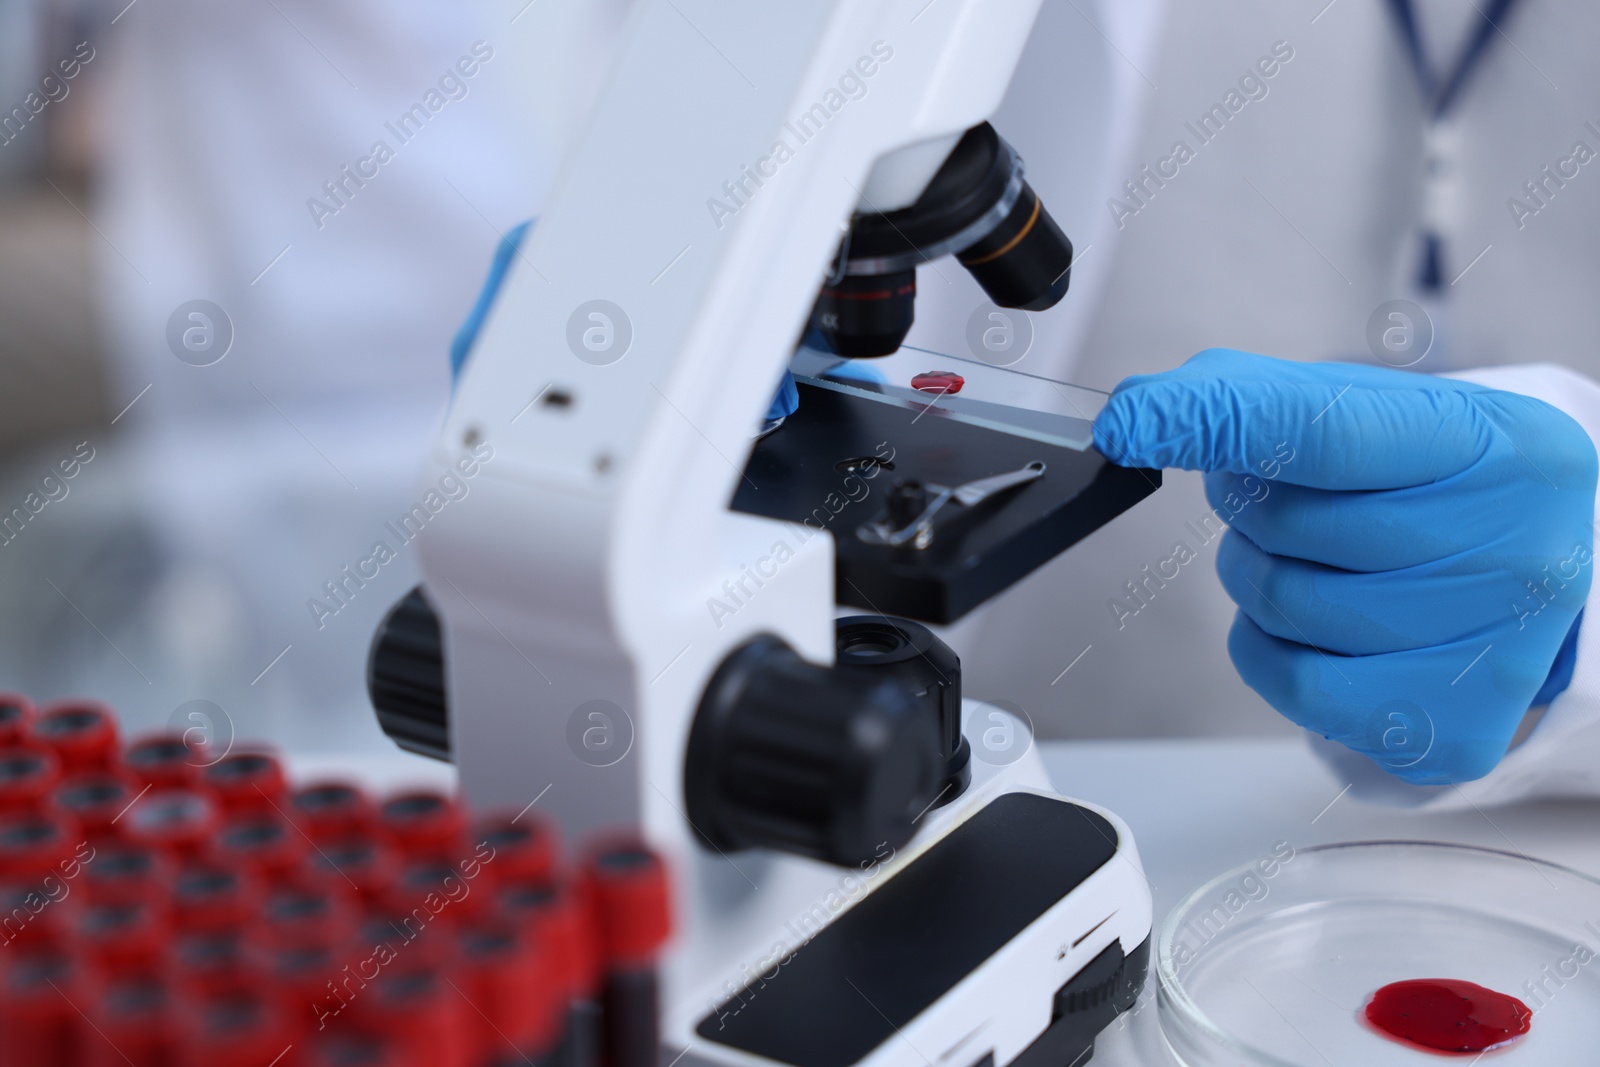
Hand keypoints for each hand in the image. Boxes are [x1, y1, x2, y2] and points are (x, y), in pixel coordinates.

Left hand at [1093, 349, 1596, 783]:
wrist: (1528, 576)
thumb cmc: (1437, 486)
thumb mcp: (1372, 412)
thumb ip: (1256, 397)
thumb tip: (1137, 414)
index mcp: (1498, 442)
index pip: (1325, 429)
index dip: (1215, 423)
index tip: (1131, 424)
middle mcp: (1517, 546)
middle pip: (1290, 524)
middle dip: (1252, 508)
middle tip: (1287, 503)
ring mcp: (1492, 648)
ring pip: (1284, 605)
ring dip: (1260, 578)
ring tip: (1310, 560)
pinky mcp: (1451, 728)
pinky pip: (1294, 686)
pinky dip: (1268, 649)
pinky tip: (1310, 626)